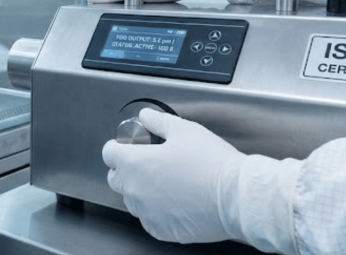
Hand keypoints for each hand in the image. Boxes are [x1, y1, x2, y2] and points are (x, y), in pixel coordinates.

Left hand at [101, 109, 243, 242]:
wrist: (236, 196)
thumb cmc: (212, 163)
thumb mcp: (184, 130)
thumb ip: (159, 122)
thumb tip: (146, 116)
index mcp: (135, 163)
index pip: (109, 153)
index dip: (118, 147)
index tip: (127, 147)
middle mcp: (134, 189)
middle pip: (116, 178)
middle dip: (126, 169)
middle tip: (147, 164)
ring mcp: (146, 212)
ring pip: (132, 200)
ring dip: (140, 191)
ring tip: (165, 183)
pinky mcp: (160, 229)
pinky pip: (148, 219)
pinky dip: (155, 211)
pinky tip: (173, 202)